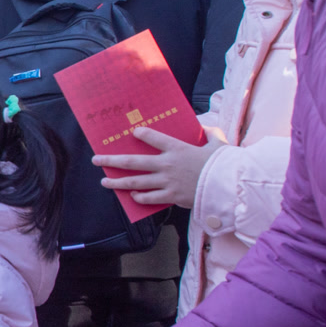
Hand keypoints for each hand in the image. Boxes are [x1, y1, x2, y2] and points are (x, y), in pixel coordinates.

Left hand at [93, 125, 216, 208]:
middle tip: (97, 159)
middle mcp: (167, 164)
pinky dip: (139, 197)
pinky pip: (150, 198)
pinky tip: (132, 196)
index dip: (141, 134)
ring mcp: (167, 182)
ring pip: (135, 182)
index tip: (133, 132)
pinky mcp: (171, 197)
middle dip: (111, 160)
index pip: (153, 137)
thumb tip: (206, 127)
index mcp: (177, 148)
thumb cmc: (223, 163)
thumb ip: (209, 134)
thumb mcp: (217, 143)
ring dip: (118, 182)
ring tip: (105, 181)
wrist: (228, 186)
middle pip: (133, 162)